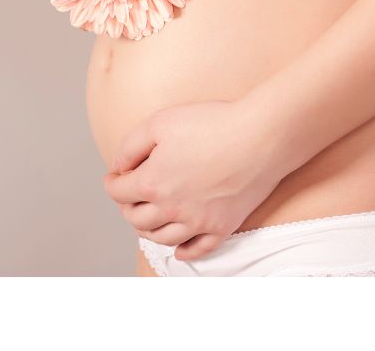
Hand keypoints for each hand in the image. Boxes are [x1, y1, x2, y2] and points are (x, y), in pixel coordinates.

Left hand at [103, 99, 283, 260]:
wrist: (261, 135)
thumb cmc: (213, 123)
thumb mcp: (160, 122)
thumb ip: (130, 147)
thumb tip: (119, 167)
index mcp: (152, 183)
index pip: (118, 193)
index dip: (113, 182)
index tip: (116, 176)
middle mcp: (172, 209)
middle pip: (137, 219)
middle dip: (128, 206)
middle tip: (132, 195)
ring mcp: (198, 222)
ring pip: (162, 238)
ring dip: (149, 229)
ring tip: (150, 217)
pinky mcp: (223, 227)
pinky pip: (198, 250)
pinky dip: (183, 251)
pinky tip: (179, 247)